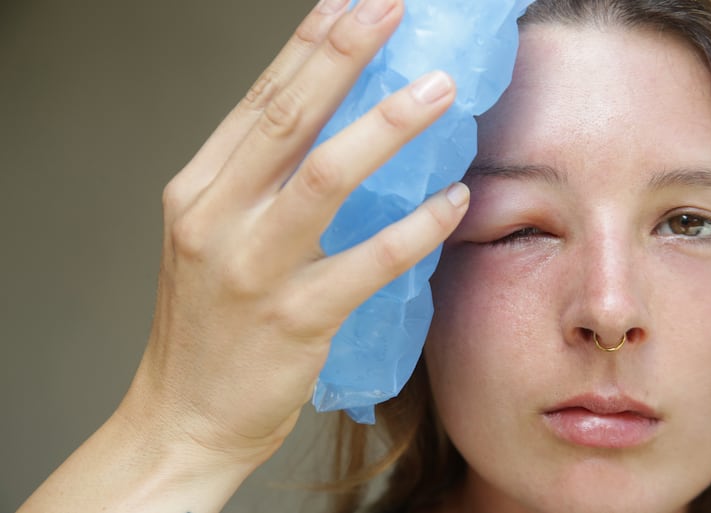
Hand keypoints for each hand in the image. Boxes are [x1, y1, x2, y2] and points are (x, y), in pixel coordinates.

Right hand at [119, 0, 467, 468]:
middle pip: (287, 117)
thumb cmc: (208, 329)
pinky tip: (452, 202)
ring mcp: (253, 269)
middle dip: (343, 53)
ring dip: (389, 126)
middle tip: (392, 8)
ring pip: (326, 176)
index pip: (258, 101)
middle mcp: (217, 219)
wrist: (184, 417)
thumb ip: (260, 191)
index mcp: (198, 192)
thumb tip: (333, 136)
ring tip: (439, 90)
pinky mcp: (295, 319)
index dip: (308, 45)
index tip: (348, 2)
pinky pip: (368, 261)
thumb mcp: (214, 244)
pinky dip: (416, 228)